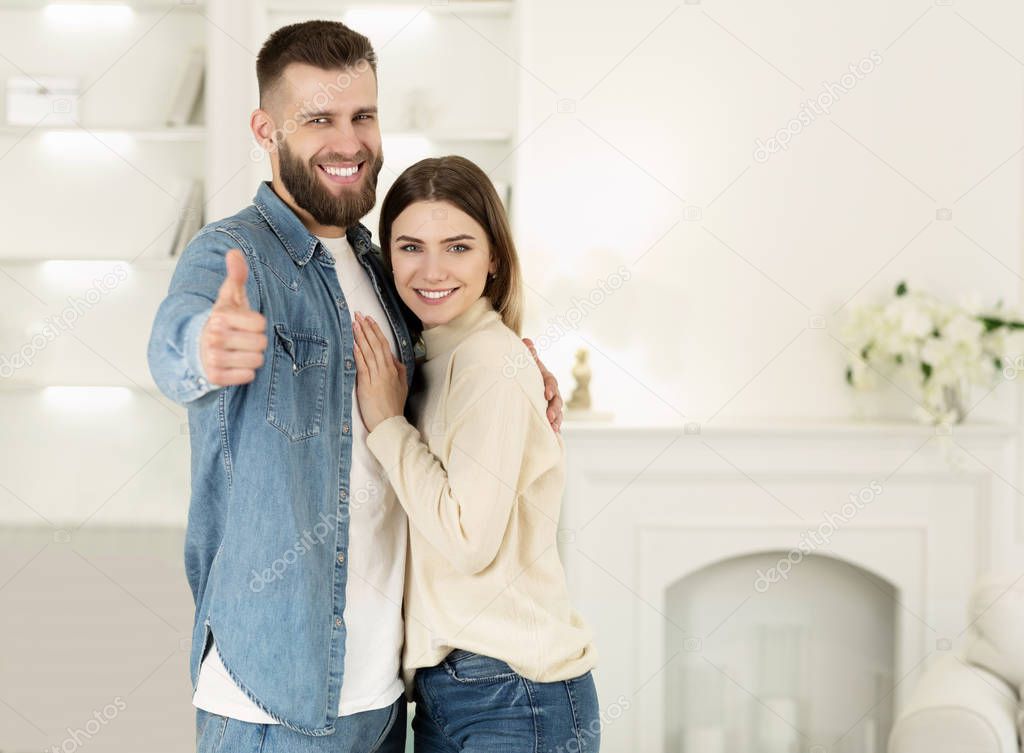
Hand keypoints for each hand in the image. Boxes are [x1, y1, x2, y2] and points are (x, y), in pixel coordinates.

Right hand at [200, 249, 267, 385]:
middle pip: (260, 343)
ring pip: (256, 361)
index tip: (244, 323)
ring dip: (252, 357)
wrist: (199, 345)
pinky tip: (234, 364)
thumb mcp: (230, 296)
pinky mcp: (215, 377)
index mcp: (220, 316)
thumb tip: (234, 253)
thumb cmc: (222, 320)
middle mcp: (213, 336)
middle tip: (241, 339)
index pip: (260, 324)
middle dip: (256, 342)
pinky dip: (245, 372)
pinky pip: (247, 376)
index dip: (257, 324)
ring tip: (238, 351)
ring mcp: (213, 358)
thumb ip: (237, 275)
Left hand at [353, 312, 407, 432]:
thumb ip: (398, 370)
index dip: (376, 331)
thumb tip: (393, 357)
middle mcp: (385, 370)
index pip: (384, 345)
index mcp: (393, 369)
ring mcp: (376, 377)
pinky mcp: (367, 385)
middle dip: (367, 328)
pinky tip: (354, 344)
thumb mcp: (401, 386)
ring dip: (361, 337)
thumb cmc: (393, 407)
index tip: (369, 320)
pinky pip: (363, 366)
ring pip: (368, 352)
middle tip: (359, 315)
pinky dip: (359, 354)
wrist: (389, 423)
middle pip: (375, 344)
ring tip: (354, 324)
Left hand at [523, 337, 562, 432]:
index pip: (551, 381)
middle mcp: (550, 391)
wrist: (515, 379)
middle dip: (555, 408)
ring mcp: (549, 403)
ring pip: (557, 412)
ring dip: (556, 420)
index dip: (550, 388)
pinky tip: (552, 436)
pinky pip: (552, 421)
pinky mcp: (545, 414)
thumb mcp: (522, 360)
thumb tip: (528, 342)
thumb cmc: (520, 369)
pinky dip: (553, 428)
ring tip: (553, 428)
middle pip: (557, 399)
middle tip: (550, 416)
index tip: (547, 395)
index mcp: (545, 377)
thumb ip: (526, 353)